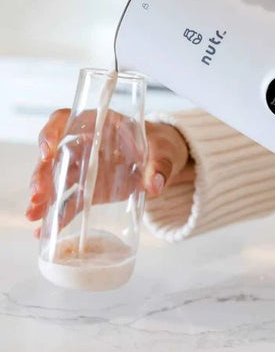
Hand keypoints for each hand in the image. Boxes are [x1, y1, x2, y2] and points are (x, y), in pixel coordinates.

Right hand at [26, 109, 192, 235]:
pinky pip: (68, 201)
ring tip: (33, 214)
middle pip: (54, 154)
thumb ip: (160, 165)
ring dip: (42, 196)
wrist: (161, 159)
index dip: (51, 133)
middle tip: (38, 194)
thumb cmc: (158, 145)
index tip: (47, 152)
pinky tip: (43, 231)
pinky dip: (56, 216)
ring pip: (55, 179)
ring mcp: (83, 168)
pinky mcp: (88, 190)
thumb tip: (155, 184)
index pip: (65, 120)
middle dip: (42, 173)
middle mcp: (84, 144)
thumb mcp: (163, 150)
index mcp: (100, 124)